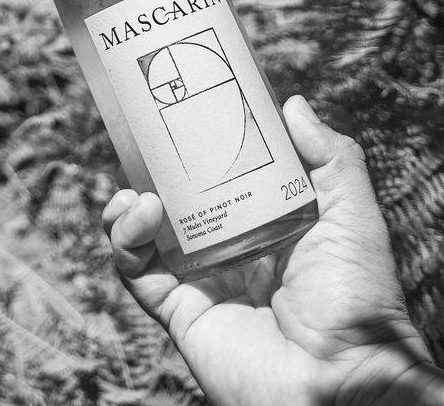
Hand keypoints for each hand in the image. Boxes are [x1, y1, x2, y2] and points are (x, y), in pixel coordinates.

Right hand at [102, 96, 442, 405]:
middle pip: (174, 203)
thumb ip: (330, 157)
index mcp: (266, 228)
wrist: (343, 379)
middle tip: (142, 139)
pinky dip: (124, 239)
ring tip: (138, 190)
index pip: (219, 180)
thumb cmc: (358, 301)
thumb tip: (293, 103)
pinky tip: (139, 213)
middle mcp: (228, 253)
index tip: (182, 113)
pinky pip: (135, 270)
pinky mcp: (178, 310)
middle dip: (151, 171)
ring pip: (143, 235)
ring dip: (129, 205)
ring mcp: (200, 282)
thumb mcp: (351, 215)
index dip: (197, 149)